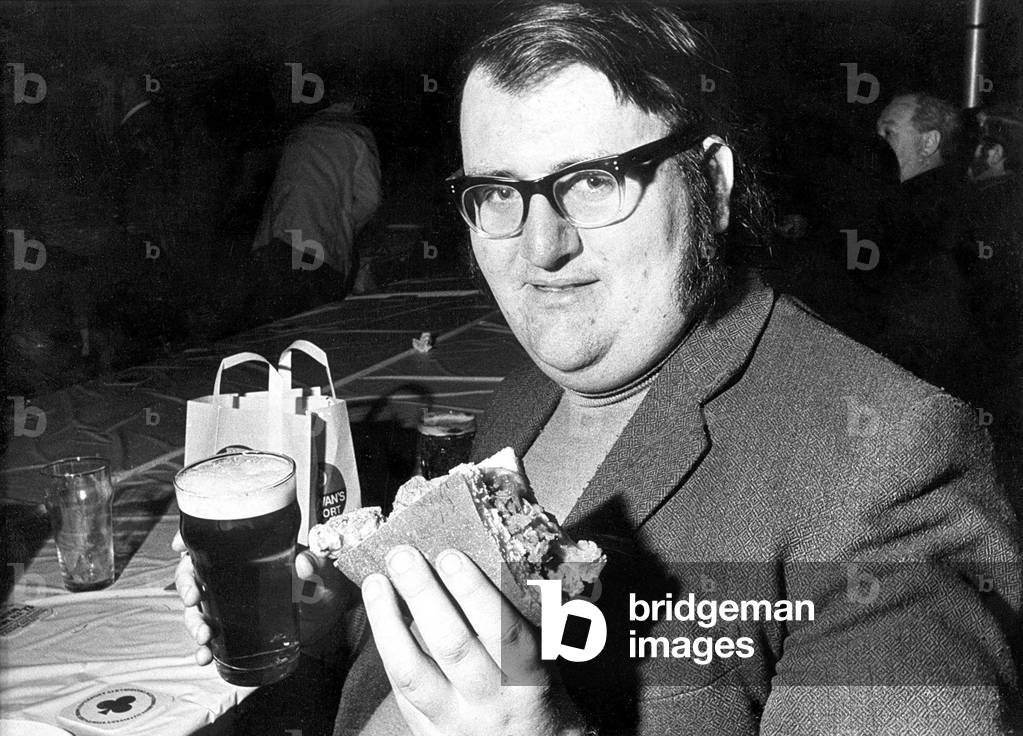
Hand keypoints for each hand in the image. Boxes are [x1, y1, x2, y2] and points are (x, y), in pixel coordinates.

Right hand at [172, 532, 351, 665]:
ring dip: (192, 621)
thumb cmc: (323, 586)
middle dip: (186, 585)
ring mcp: (230, 601)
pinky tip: (204, 656)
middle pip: (194, 572)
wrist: (327, 618)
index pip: (214, 539)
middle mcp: (234, 573)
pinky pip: (209, 634)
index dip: (190, 538)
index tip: (179, 546)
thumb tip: (305, 563)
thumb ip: (317, 566)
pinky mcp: (233, 627)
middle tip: (193, 598)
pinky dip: (202, 647)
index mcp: (251, 552)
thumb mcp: (323, 573)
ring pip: (196, 606)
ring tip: (203, 635)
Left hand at [363, 545, 584, 735]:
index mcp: (527, 677)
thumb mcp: (546, 658)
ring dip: (389, 622)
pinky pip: (400, 691)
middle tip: (402, 556)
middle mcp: (490, 701)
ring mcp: (454, 721)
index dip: (473, 592)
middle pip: (451, 646)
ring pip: (413, 672)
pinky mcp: (427, 733)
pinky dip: (387, 649)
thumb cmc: (538, 693)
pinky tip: (378, 616)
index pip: (500, 630)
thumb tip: (490, 555)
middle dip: (423, 595)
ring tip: (376, 582)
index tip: (450, 555)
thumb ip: (520, 617)